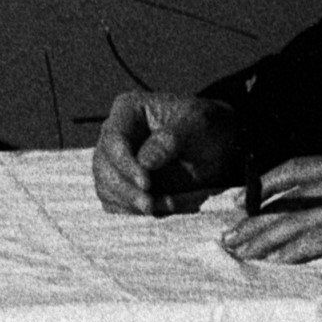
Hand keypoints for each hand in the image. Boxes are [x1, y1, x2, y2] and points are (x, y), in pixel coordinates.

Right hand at [94, 91, 241, 213]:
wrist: (218, 146)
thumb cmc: (207, 127)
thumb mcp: (197, 125)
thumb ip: (171, 140)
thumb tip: (144, 162)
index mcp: (128, 111)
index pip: (114, 138)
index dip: (125, 163)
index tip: (147, 183)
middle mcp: (115, 136)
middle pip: (103, 166)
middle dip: (125, 189)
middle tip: (150, 205)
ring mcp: (116, 161)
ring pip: (106, 186)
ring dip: (130, 203)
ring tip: (161, 207)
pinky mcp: (122, 183)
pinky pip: (115, 201)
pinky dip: (133, 210)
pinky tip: (160, 208)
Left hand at [221, 153, 321, 262]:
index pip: (303, 168)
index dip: (267, 184)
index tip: (241, 201)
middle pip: (293, 194)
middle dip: (256, 217)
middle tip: (229, 237)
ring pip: (303, 218)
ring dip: (266, 237)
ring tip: (241, 254)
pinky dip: (297, 250)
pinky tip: (277, 262)